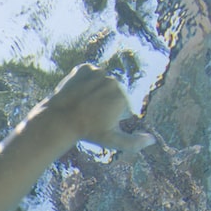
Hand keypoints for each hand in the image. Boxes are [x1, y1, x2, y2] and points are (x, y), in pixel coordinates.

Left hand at [36, 64, 154, 154]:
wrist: (58, 120)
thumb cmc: (87, 132)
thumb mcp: (112, 140)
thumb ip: (134, 142)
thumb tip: (153, 140)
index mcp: (122, 97)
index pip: (122, 106)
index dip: (111, 116)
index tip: (98, 121)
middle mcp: (113, 81)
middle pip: (113, 92)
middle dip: (105, 102)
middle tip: (90, 113)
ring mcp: (98, 72)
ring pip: (102, 83)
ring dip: (95, 91)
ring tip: (83, 103)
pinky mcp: (84, 67)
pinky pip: (89, 74)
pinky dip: (85, 82)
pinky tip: (78, 93)